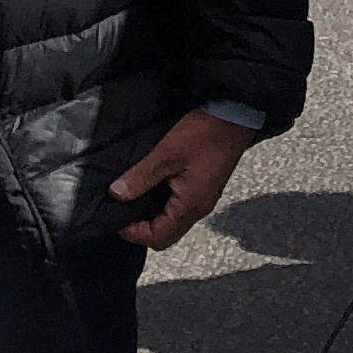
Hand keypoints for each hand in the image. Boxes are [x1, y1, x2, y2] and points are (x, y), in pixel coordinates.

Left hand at [109, 110, 257, 251]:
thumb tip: (117, 194)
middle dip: (143, 228)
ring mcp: (204, 198)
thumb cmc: (205, 133)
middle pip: (167, 235)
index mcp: (190, 206)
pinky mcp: (206, 187)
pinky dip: (165, 204)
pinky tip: (156, 185)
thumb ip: (141, 176)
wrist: (236, 114)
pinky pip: (182, 207)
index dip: (134, 233)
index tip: (118, 216)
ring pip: (174, 221)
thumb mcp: (167, 153)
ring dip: (154, 215)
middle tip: (126, 208)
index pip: (158, 238)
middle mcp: (199, 208)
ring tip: (137, 195)